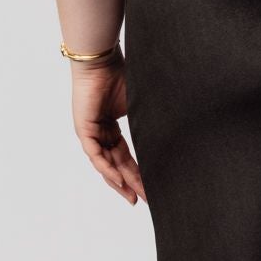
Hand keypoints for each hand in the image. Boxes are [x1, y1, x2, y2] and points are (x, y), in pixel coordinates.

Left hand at [69, 49, 146, 204]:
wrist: (103, 60)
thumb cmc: (120, 74)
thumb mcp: (140, 105)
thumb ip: (149, 122)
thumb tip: (175, 133)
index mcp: (111, 127)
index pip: (125, 156)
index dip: (137, 173)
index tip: (149, 189)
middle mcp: (100, 133)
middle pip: (116, 164)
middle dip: (131, 183)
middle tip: (145, 200)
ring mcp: (90, 133)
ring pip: (106, 164)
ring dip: (120, 182)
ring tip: (134, 197)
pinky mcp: (84, 130)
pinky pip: (97, 156)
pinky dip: (108, 169)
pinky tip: (120, 181)